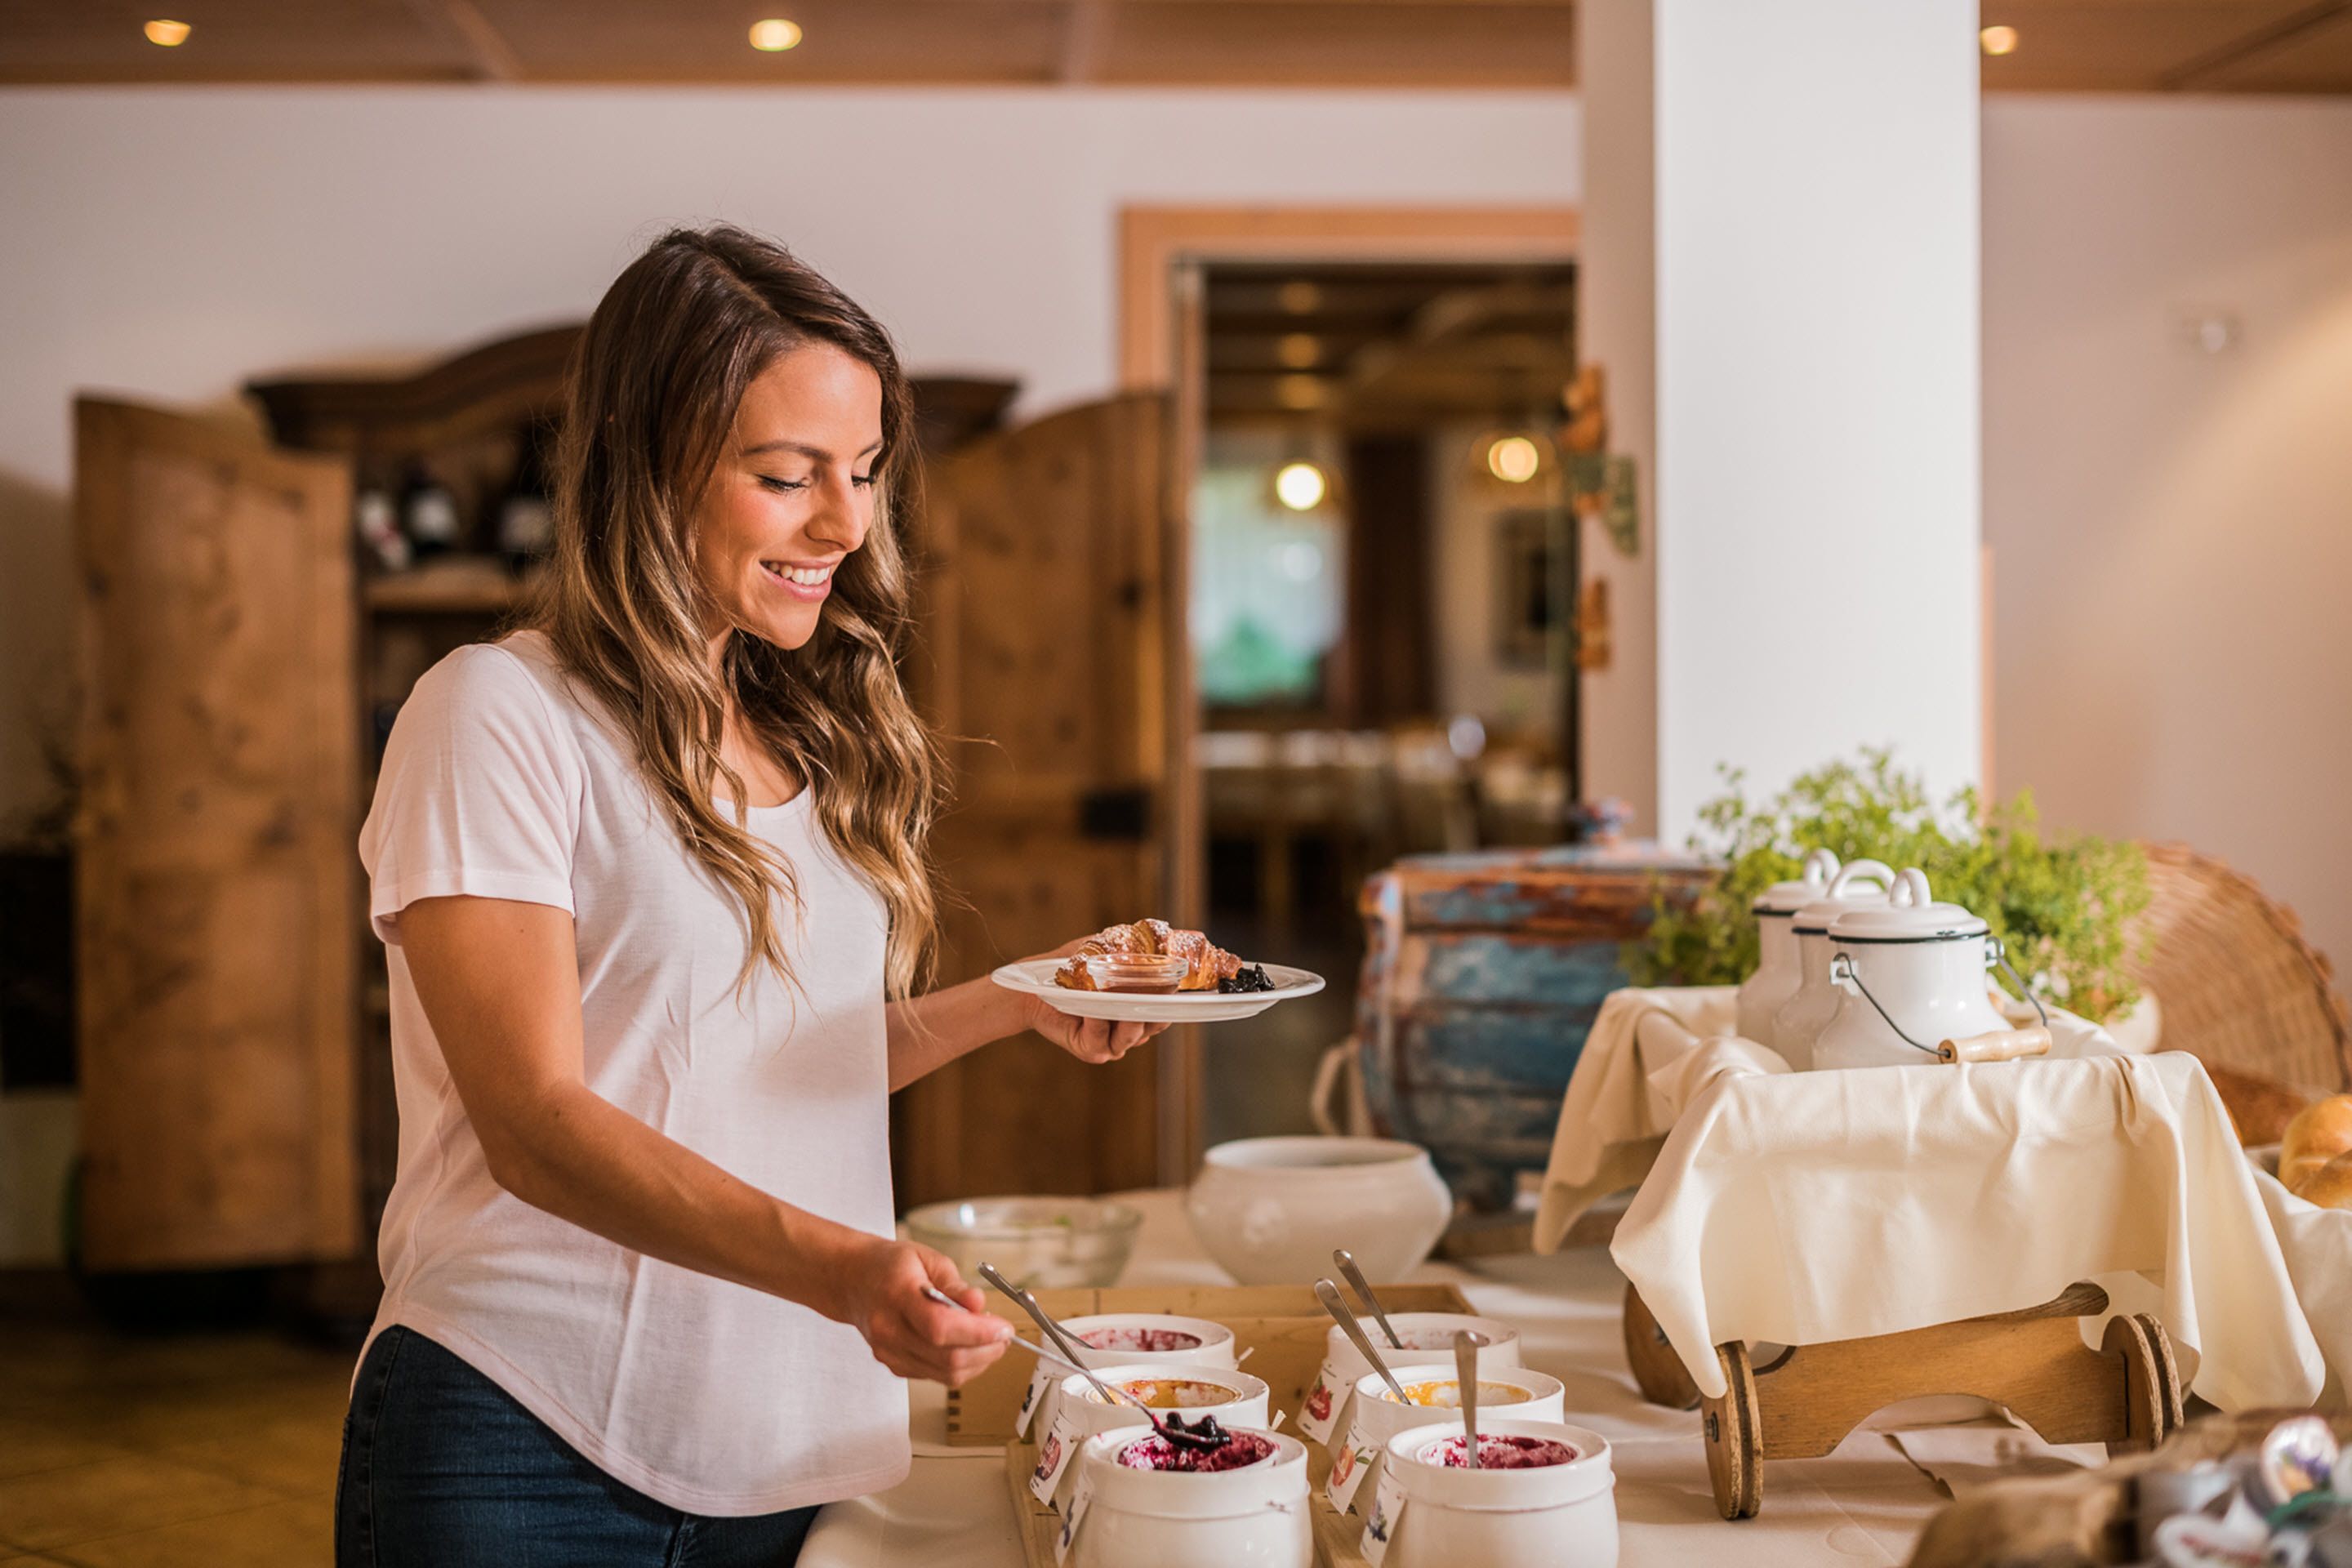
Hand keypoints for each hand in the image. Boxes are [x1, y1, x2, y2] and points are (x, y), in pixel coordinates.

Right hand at [833, 1238, 1011, 1384]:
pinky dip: (961, 1365)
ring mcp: (889, 1353)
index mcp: (896, 1296)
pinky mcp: (894, 1366)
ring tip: (990, 1339)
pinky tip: (968, 1346)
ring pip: (945, 1374)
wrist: (853, 1281)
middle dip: (986, 1350)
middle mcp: (889, 1330)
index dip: (977, 1332)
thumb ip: (955, 1284)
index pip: (939, 1326)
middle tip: (1004, 1334)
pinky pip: (936, 1376)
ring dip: (978, 1361)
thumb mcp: (926, 1258)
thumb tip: (979, 1304)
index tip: (1003, 1327)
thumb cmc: (889, 1266)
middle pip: (946, 1357)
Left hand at [1016, 937, 1173, 1063]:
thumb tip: (1164, 931)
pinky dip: (1098, 1022)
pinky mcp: (1089, 1049)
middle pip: (1152, 1026)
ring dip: (1132, 1019)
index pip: (1161, 1011)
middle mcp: (1125, 1032)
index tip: (1176, 983)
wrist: (1035, 986)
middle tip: (1160, 992)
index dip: (1170, 1000)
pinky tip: (1095, 1008)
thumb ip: (1132, 946)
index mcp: (1134, 1013)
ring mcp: (1109, 1044)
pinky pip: (1099, 1038)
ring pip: (1130, 1035)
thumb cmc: (1071, 969)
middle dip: (1157, 1010)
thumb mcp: (1105, 952)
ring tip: (1130, 1002)